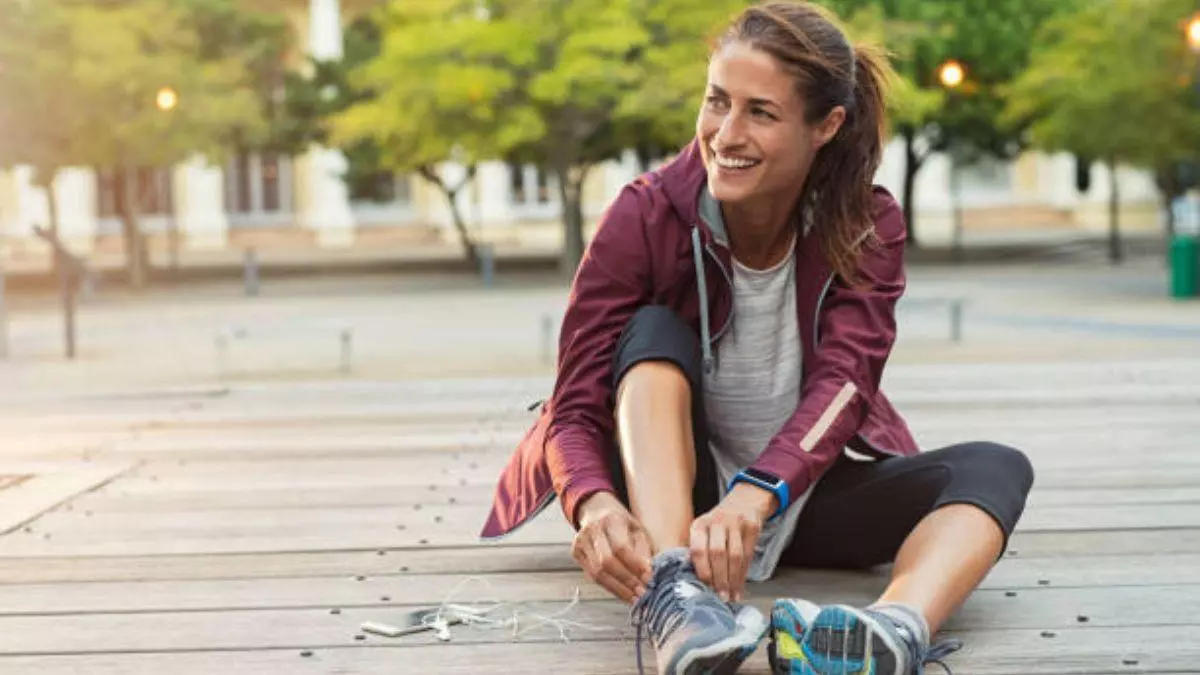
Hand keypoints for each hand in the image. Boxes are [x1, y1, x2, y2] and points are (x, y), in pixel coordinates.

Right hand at [571, 491, 653, 603]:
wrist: (597, 513)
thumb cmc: (623, 525)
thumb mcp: (638, 530)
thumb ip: (644, 550)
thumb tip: (649, 574)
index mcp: (611, 519)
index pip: (621, 547)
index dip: (635, 565)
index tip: (649, 578)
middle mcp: (592, 530)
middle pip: (606, 562)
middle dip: (626, 580)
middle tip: (642, 593)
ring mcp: (581, 541)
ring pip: (597, 572)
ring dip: (618, 589)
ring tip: (634, 598)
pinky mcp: (576, 553)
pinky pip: (592, 576)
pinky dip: (609, 587)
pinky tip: (623, 593)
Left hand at [689, 483, 774, 602]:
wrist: (745, 501)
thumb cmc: (720, 524)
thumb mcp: (705, 531)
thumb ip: (699, 551)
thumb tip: (692, 581)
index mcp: (700, 524)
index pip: (698, 549)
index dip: (702, 571)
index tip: (705, 588)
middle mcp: (717, 521)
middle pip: (718, 554)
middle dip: (719, 579)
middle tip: (720, 597)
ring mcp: (736, 522)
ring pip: (735, 556)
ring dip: (733, 579)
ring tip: (731, 596)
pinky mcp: (752, 526)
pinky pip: (748, 554)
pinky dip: (744, 574)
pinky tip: (740, 586)